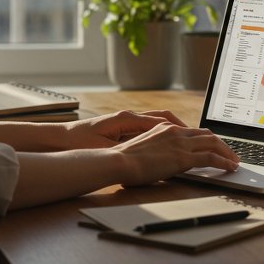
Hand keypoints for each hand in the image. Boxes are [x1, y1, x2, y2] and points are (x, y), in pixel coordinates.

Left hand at [60, 110, 187, 148]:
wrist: (63, 137)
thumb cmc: (82, 142)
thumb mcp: (105, 146)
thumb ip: (126, 146)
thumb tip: (145, 147)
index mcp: (127, 119)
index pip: (161, 121)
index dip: (180, 129)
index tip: (195, 137)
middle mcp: (129, 116)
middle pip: (163, 118)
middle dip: (183, 127)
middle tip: (200, 138)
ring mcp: (127, 120)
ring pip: (157, 121)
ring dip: (173, 128)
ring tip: (189, 139)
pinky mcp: (122, 126)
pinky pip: (148, 127)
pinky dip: (161, 132)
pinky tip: (167, 143)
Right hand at [111, 122, 238, 185]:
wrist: (119, 161)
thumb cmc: (125, 160)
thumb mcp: (144, 150)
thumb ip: (157, 151)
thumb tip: (163, 161)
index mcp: (165, 129)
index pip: (193, 131)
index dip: (207, 139)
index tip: (215, 147)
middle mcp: (175, 131)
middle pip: (207, 134)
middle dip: (222, 144)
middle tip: (230, 154)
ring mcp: (180, 143)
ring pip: (213, 143)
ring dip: (227, 152)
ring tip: (235, 161)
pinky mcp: (183, 157)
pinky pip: (211, 157)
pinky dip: (224, 161)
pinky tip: (230, 167)